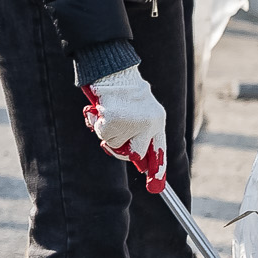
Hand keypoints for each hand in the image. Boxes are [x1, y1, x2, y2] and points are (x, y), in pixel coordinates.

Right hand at [80, 68, 168, 192]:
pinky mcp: (115, 120)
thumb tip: (140, 160)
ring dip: (108, 133)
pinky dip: (98, 126)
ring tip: (109, 113)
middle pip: (135, 154)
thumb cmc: (125, 90)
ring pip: (115, 145)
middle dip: (122, 149)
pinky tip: (101, 111)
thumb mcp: (142, 109)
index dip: (156, 170)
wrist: (114, 70)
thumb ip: (143, 132)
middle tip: (116, 135)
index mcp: (158, 120)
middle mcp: (149, 123)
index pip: (159, 150)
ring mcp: (132, 123)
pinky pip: (104, 135)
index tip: (154, 187)